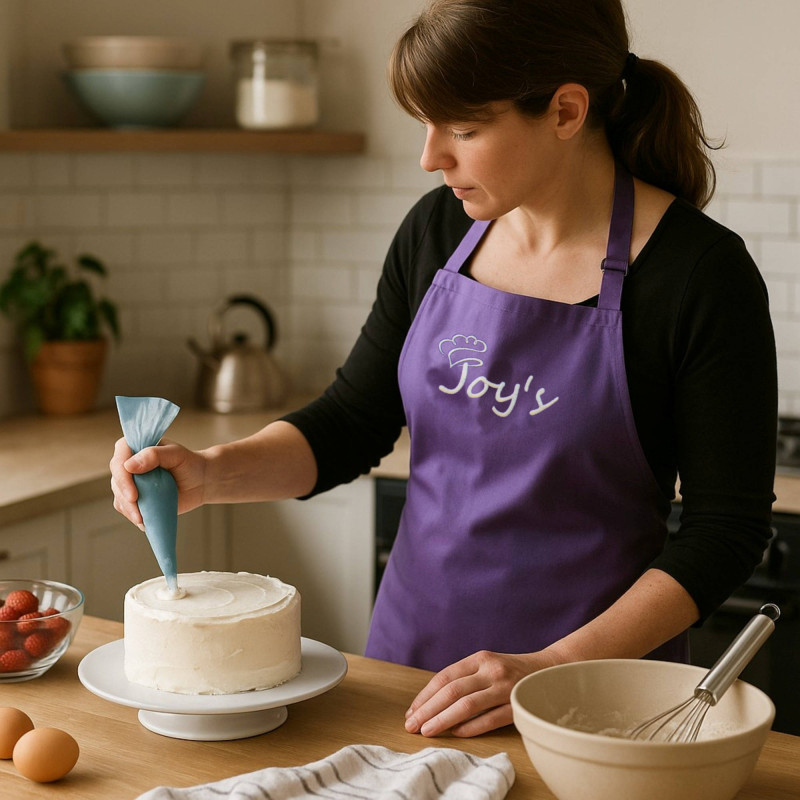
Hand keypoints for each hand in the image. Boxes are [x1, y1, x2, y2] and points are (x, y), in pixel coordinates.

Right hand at [110, 437, 206, 527]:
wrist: (201, 481)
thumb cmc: (190, 463)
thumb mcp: (176, 454)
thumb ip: (154, 455)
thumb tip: (129, 466)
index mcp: (137, 448)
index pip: (119, 458)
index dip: (122, 476)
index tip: (132, 494)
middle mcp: (130, 464)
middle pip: (117, 479)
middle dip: (124, 496)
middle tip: (138, 511)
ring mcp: (133, 482)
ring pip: (119, 496)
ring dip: (128, 509)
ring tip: (142, 519)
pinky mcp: (137, 498)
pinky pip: (127, 508)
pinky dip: (133, 515)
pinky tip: (144, 522)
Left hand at [404, 649, 554, 737]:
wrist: (549, 671)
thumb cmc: (510, 671)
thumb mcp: (487, 664)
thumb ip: (465, 677)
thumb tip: (430, 702)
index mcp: (480, 658)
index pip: (445, 677)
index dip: (425, 695)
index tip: (411, 711)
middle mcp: (491, 670)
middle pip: (451, 691)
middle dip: (427, 709)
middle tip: (411, 725)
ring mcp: (505, 687)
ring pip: (467, 705)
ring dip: (443, 720)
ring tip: (427, 730)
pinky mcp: (517, 705)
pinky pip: (489, 719)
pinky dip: (470, 728)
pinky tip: (456, 733)